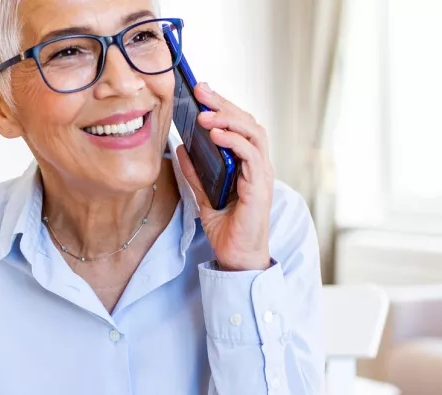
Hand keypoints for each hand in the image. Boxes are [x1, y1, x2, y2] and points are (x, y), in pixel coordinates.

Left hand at [174, 82, 272, 270]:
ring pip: (253, 133)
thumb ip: (195, 173)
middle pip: (247, 122)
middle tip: (201, 91)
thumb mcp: (203, 196)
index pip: (239, 125)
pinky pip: (251, 155)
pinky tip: (215, 134)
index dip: (222, 106)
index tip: (201, 92)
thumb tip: (180, 149)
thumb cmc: (227, 228)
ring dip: (228, 119)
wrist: (237, 257)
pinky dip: (234, 140)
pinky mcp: (259, 186)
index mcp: (247, 164)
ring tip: (204, 113)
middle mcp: (257, 165)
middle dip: (224, 103)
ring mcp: (261, 174)